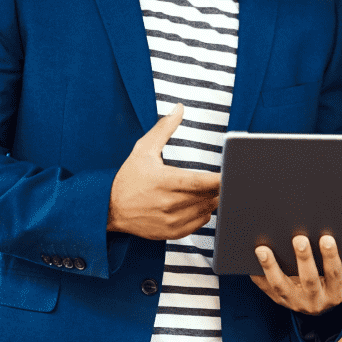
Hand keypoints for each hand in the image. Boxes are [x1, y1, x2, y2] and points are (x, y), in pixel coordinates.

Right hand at [107, 104, 219, 238]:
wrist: (109, 208)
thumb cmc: (128, 178)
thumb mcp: (143, 149)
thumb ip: (164, 128)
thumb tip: (179, 108)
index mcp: (165, 181)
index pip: (201, 182)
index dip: (220, 179)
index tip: (232, 173)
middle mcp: (169, 203)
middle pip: (208, 196)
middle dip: (219, 187)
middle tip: (226, 178)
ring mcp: (171, 220)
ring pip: (206, 210)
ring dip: (213, 199)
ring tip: (211, 189)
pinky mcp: (171, 232)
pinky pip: (200, 223)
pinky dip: (204, 212)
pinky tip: (198, 203)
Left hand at [251, 235, 341, 314]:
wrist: (318, 307)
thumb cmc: (334, 281)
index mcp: (337, 292)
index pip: (336, 275)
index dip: (332, 258)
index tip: (327, 238)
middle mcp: (316, 301)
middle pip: (309, 280)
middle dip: (304, 259)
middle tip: (298, 237)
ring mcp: (295, 303)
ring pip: (282, 286)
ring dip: (271, 267)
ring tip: (263, 249)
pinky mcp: (278, 301)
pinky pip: (265, 290)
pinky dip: (257, 276)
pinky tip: (249, 261)